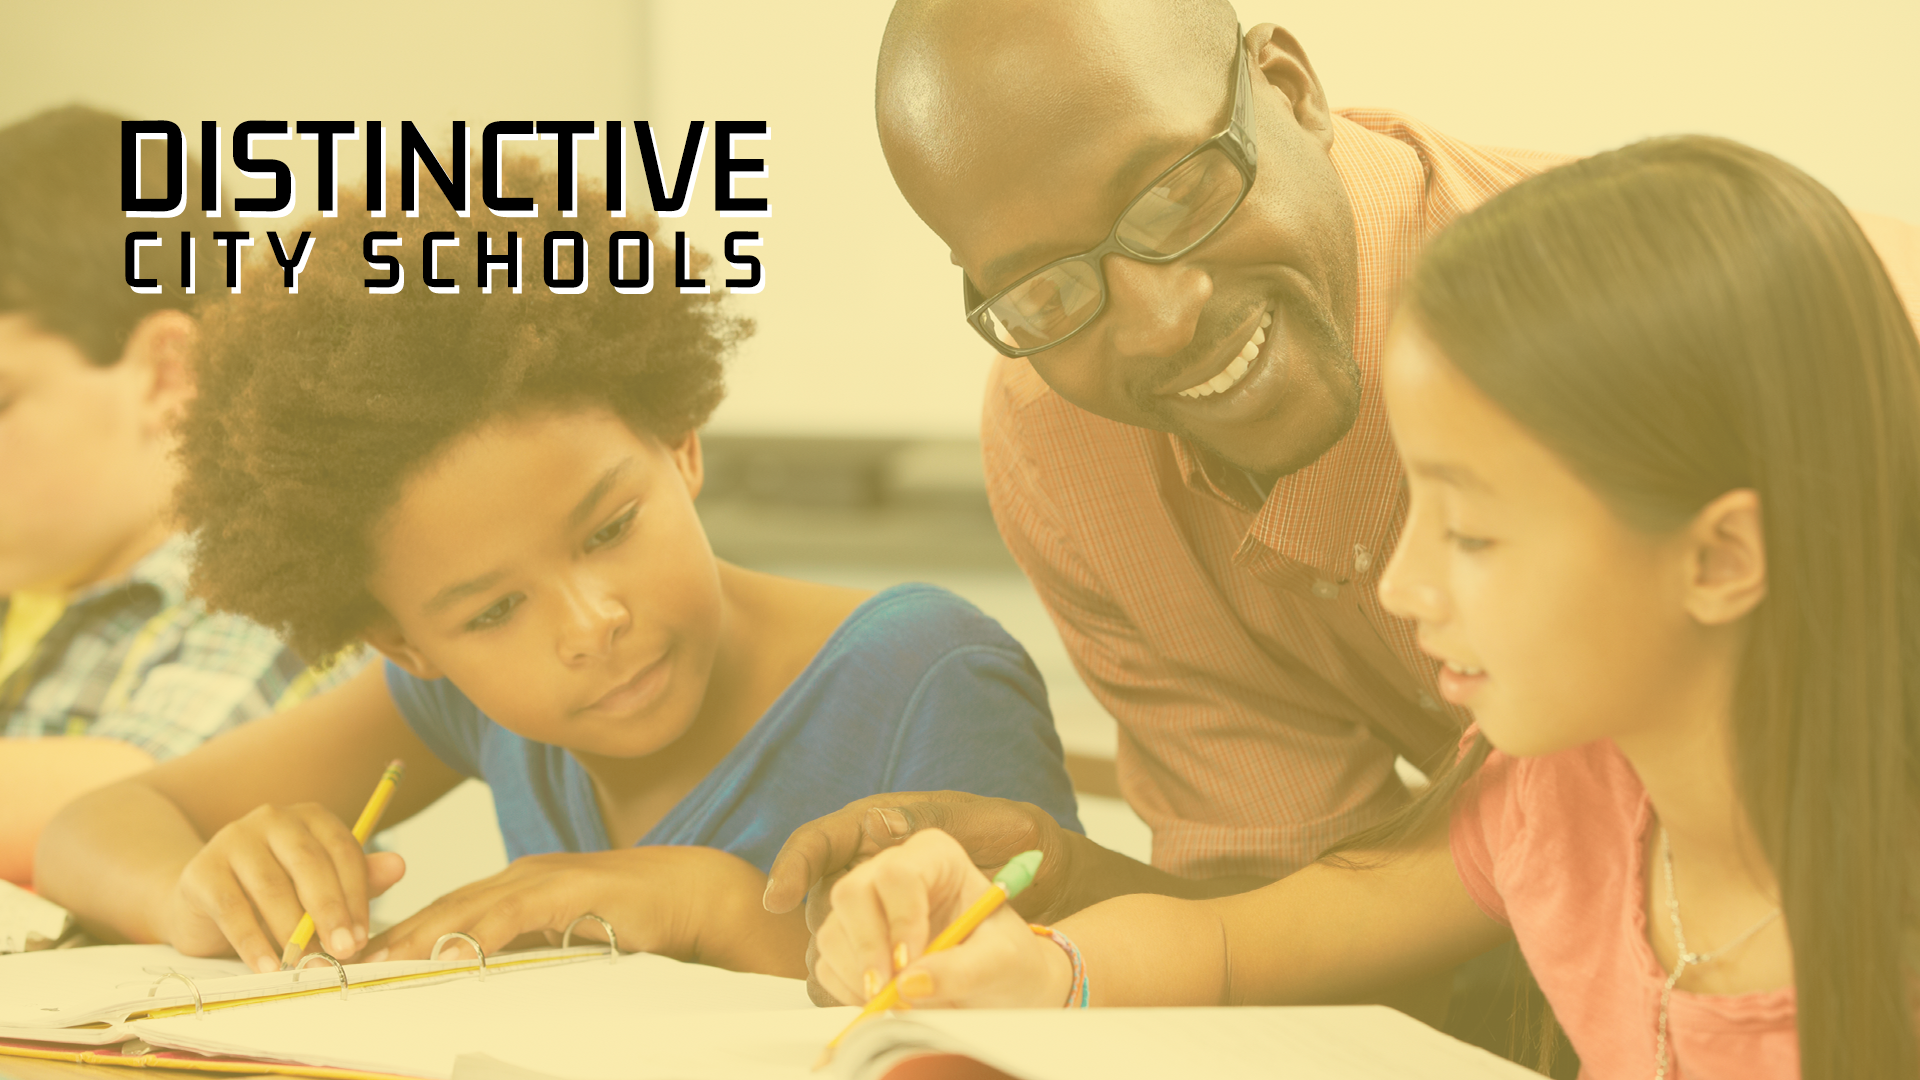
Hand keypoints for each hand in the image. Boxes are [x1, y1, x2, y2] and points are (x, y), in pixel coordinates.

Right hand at [164, 803, 405, 972]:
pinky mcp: (201, 871)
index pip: (342, 850)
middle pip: (309, 864)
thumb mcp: (319, 886)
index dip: (356, 894)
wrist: (203, 902)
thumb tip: (399, 866)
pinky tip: (269, 968)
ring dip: (293, 932)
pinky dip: (253, 943)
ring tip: (307, 965)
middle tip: (344, 950)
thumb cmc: (275, 894)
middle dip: (330, 911)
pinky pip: (232, 909)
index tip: (363, 935)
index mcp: (310, 818)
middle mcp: (272, 819)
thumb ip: (358, 879)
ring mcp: (233, 840)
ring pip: (271, 887)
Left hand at [363, 846, 807, 977]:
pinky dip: (477, 933)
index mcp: (518, 886)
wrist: (693, 892)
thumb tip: (487, 981)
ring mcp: (543, 878)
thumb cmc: (636, 920)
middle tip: (347, 964)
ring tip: (380, 962)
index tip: (361, 962)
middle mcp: (522, 876)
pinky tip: (451, 952)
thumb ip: (529, 952)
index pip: (448, 911)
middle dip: (394, 935)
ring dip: (421, 935)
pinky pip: (512, 914)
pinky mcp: (567, 890)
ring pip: (467, 908)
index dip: (402, 934)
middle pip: (444, 907)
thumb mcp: (569, 939)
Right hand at [764, 792, 1078, 1003]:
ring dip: (856, 973)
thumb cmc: (1012, 960)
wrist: (1005, 985)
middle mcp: (891, 872)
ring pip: (830, 930)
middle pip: (850, 892)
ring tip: (896, 1003)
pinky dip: (846, 989)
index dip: (896, 918)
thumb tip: (908, 982)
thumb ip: (963, 969)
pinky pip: (825, 963)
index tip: (908, 962)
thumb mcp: (1004, 962)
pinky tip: (880, 1003)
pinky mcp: (850, 942)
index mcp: (934, 855)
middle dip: (864, 945)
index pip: (896, 872)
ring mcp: (866, 907)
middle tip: (887, 991)